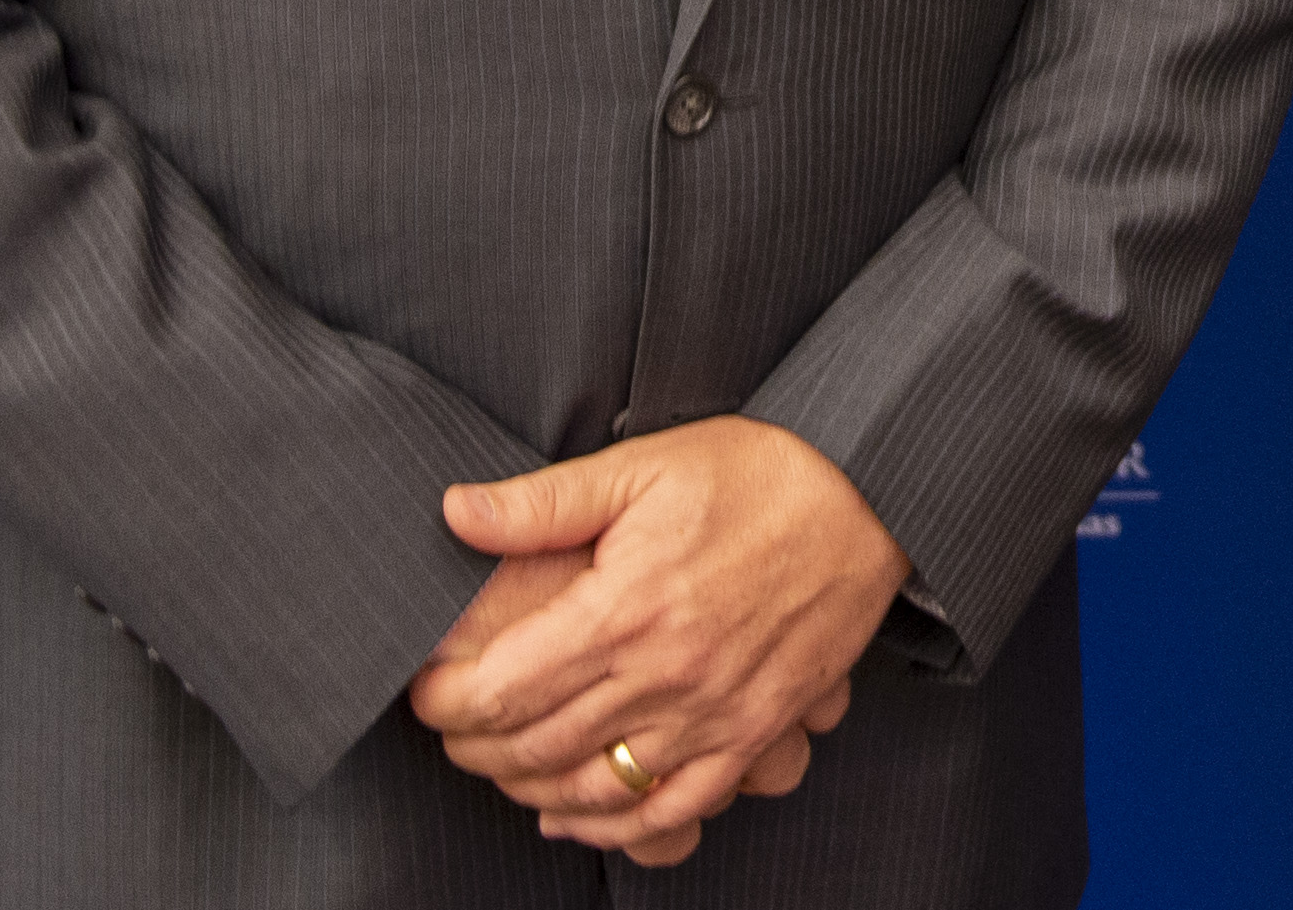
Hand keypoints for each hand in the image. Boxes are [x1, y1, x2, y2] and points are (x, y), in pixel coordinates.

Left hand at [408, 416, 909, 862]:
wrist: (867, 493)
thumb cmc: (755, 472)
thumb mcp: (644, 466)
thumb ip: (544, 501)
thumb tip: (455, 512)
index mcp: (627, 606)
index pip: (502, 689)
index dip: (445, 701)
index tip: (425, 690)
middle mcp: (666, 674)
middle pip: (535, 746)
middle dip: (474, 748)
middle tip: (451, 727)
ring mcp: (714, 713)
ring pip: (594, 789)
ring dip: (529, 790)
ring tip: (500, 766)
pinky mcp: (755, 732)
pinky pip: (673, 809)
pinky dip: (613, 827)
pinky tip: (578, 815)